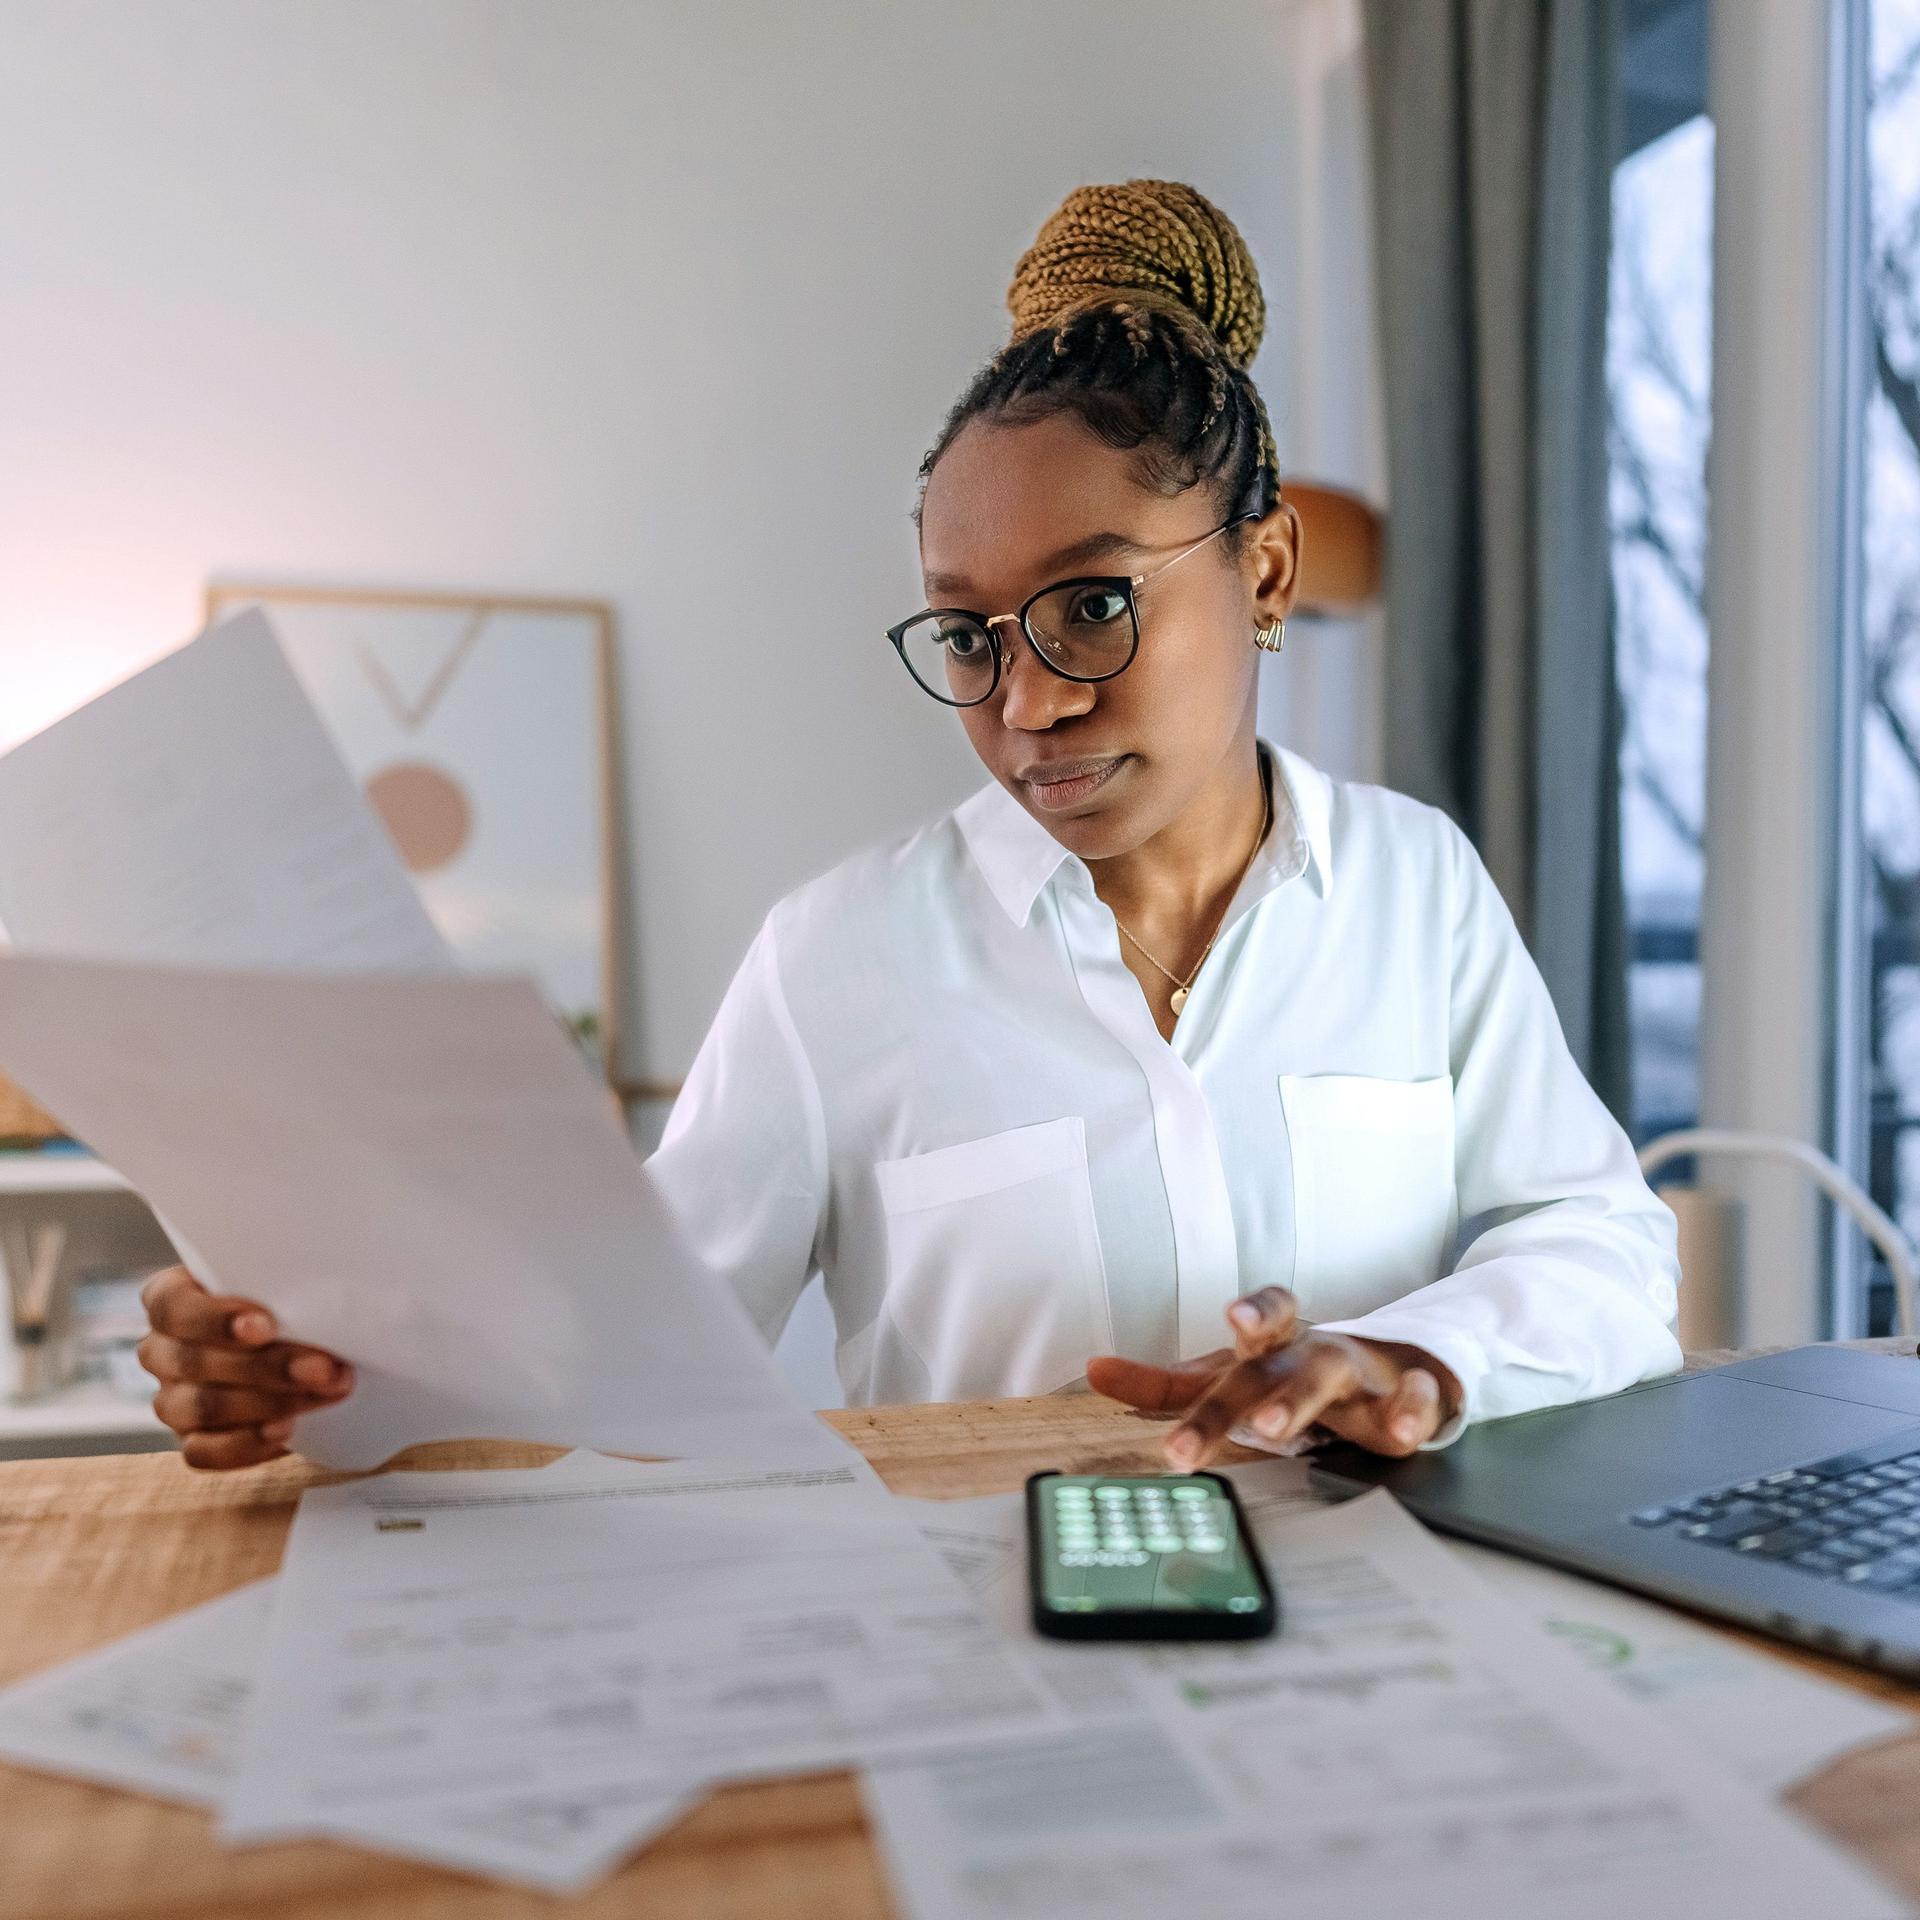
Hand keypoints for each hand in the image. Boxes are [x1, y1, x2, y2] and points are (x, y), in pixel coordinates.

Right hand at [137, 1265, 354, 1469]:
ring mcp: (171, 1399)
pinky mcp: (191, 1439)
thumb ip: (283, 1282)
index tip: (267, 1327)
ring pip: (204, 1407)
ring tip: (327, 1392)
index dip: (215, 1320)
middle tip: (326, 1367)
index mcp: (169, 1298)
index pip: (172, 1307)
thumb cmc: (289, 1304)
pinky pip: (204, 1452)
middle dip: (269, 1366)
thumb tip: (328, 1289)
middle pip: (196, 1361)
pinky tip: (287, 1430)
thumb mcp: (281, 1283)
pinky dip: (247, 1443)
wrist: (304, 1352)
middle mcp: (161, 1350)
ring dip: (272, 1402)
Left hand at [1084, 1284, 1460, 1466]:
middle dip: (1257, 1386)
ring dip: (1303, 1397)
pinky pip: (1416, 1401)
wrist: (1384, 1374)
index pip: (1264, 1313)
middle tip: (1241, 1420)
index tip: (1231, 1316)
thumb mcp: (1227, 1377)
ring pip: (1333, 1372)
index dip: (1251, 1311)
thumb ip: (1165, 1382)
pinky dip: (1414, 1411)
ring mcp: (1359, 1373)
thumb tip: (1093, 1371)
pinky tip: (1406, 1432)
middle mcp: (1311, 1350)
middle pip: (1282, 1357)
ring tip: (1275, 1429)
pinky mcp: (1401, 1403)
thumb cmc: (1287, 1374)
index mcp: (1272, 1343)